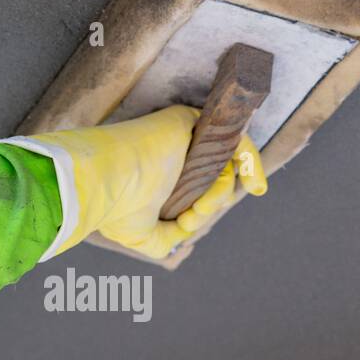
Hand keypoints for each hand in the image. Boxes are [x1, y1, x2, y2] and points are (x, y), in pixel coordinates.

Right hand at [22, 105, 267, 258]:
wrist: (106, 182)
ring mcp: (184, 140)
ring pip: (225, 162)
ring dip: (222, 190)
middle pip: (216, 178)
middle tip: (193, 212)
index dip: (208, 205)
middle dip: (213, 202)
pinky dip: (249, 161)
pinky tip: (253, 184)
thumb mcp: (146, 237)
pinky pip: (234, 138)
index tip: (192, 218)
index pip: (201, 190)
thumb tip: (188, 231)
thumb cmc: (117, 208)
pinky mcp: (192, 123)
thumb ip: (170, 236)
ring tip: (201, 204)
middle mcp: (175, 159)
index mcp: (164, 181)